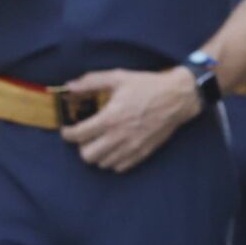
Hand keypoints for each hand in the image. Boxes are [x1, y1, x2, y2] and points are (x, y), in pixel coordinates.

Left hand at [60, 67, 199, 172]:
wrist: (178, 97)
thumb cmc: (148, 86)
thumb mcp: (119, 77)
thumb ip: (92, 81)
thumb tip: (69, 86)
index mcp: (109, 118)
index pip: (77, 135)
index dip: (67, 133)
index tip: (68, 129)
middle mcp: (118, 137)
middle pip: (87, 156)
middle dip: (82, 146)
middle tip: (86, 135)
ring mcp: (131, 147)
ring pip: (102, 164)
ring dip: (97, 153)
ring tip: (101, 141)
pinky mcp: (142, 153)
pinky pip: (119, 167)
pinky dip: (113, 160)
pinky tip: (115, 147)